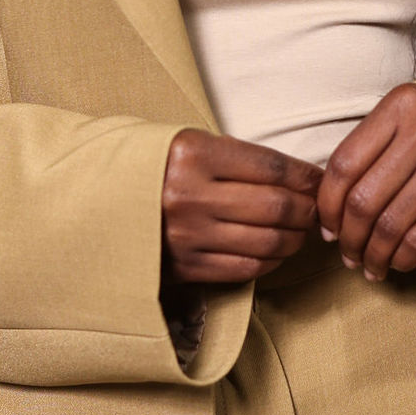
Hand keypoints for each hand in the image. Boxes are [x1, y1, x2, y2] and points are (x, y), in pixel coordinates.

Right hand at [161, 130, 323, 285]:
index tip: (320, 181)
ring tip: (299, 232)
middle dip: (308, 210)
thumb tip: (299, 178)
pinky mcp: (184, 267)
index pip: (272, 166)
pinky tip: (275, 252)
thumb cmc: (152, 170)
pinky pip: (246, 268)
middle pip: (277, 206)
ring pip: (268, 241)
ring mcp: (187, 235)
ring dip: (295, 238)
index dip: (307, 176)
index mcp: (192, 154)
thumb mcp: (186, 146)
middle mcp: (190, 195)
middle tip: (317, 210)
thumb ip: (236, 158)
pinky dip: (271, 261)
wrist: (94, 204)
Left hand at [316, 84, 415, 281]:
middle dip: (348, 238)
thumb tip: (334, 206)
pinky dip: (402, 259)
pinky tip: (397, 263)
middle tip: (347, 254)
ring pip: (389, 226)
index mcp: (402, 105)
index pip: (344, 163)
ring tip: (369, 266)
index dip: (327, 204)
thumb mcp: (414, 116)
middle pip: (363, 200)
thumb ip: (375, 146)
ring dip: (372, 255)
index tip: (327, 227)